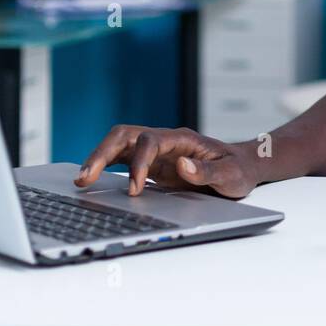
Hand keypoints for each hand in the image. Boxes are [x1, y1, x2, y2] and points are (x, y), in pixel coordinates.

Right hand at [74, 125, 259, 198]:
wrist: (244, 166)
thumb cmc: (238, 170)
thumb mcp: (231, 174)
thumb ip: (206, 170)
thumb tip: (181, 165)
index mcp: (182, 139)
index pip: (150, 141)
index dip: (138, 164)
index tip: (135, 190)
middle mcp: (166, 141)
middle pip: (125, 135)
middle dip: (102, 153)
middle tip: (84, 178)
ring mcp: (158, 151)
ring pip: (120, 145)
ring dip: (98, 158)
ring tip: (81, 181)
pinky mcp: (154, 164)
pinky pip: (124, 160)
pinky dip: (106, 168)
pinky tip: (93, 182)